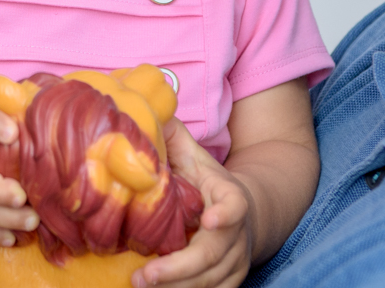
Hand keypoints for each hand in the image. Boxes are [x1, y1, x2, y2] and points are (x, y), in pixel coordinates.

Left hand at [131, 119, 254, 287]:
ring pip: (210, 281)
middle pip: (213, 255)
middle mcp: (236, 233)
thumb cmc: (209, 184)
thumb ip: (175, 139)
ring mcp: (235, 260)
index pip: (234, 205)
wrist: (245, 213)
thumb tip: (150, 114)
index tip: (208, 220)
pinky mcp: (229, 281)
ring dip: (175, 287)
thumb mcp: (196, 158)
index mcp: (229, 197)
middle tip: (145, 275)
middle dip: (179, 268)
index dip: (225, 214)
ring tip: (139, 285)